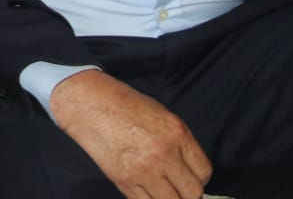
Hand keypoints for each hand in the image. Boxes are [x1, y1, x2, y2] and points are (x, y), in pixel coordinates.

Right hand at [50, 70, 211, 198]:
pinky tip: (146, 188)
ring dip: (170, 198)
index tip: (190, 175)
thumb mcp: (162, 115)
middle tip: (178, 185)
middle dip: (187, 192)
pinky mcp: (124, 181)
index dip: (198, 176)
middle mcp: (163, 155)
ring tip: (162, 188)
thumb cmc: (123, 104)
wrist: (88, 103)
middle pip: (192, 193)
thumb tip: (189, 169)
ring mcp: (142, 171)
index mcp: (176, 134)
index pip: (204, 172)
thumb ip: (180, 143)